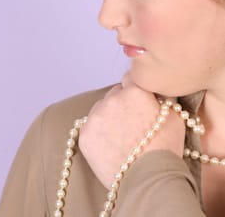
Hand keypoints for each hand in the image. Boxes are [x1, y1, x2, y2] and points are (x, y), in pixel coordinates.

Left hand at [78, 71, 184, 189]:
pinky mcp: (84, 135)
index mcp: (134, 91)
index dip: (136, 90)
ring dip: (109, 116)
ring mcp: (96, 117)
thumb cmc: (165, 148)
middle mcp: (112, 99)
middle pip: (115, 93)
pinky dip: (98, 133)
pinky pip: (90, 126)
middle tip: (132, 123)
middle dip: (122, 103)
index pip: (130, 78)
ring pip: (101, 108)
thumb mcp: (175, 115)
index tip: (138, 101)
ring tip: (122, 136)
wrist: (149, 180)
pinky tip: (111, 144)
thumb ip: (163, 94)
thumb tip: (157, 86)